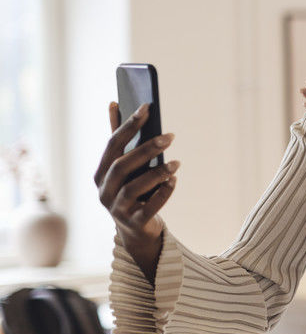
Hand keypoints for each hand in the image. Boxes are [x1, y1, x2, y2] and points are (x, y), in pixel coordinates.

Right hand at [95, 101, 179, 280]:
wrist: (136, 230)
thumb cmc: (131, 189)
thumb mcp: (123, 165)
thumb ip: (119, 137)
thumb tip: (114, 103)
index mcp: (100, 173)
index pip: (112, 144)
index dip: (128, 125)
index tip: (147, 107)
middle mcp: (104, 191)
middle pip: (122, 166)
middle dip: (145, 149)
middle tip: (170, 136)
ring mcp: (117, 209)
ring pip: (134, 188)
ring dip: (156, 173)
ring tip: (177, 162)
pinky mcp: (134, 223)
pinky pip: (149, 208)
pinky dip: (163, 193)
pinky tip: (174, 181)